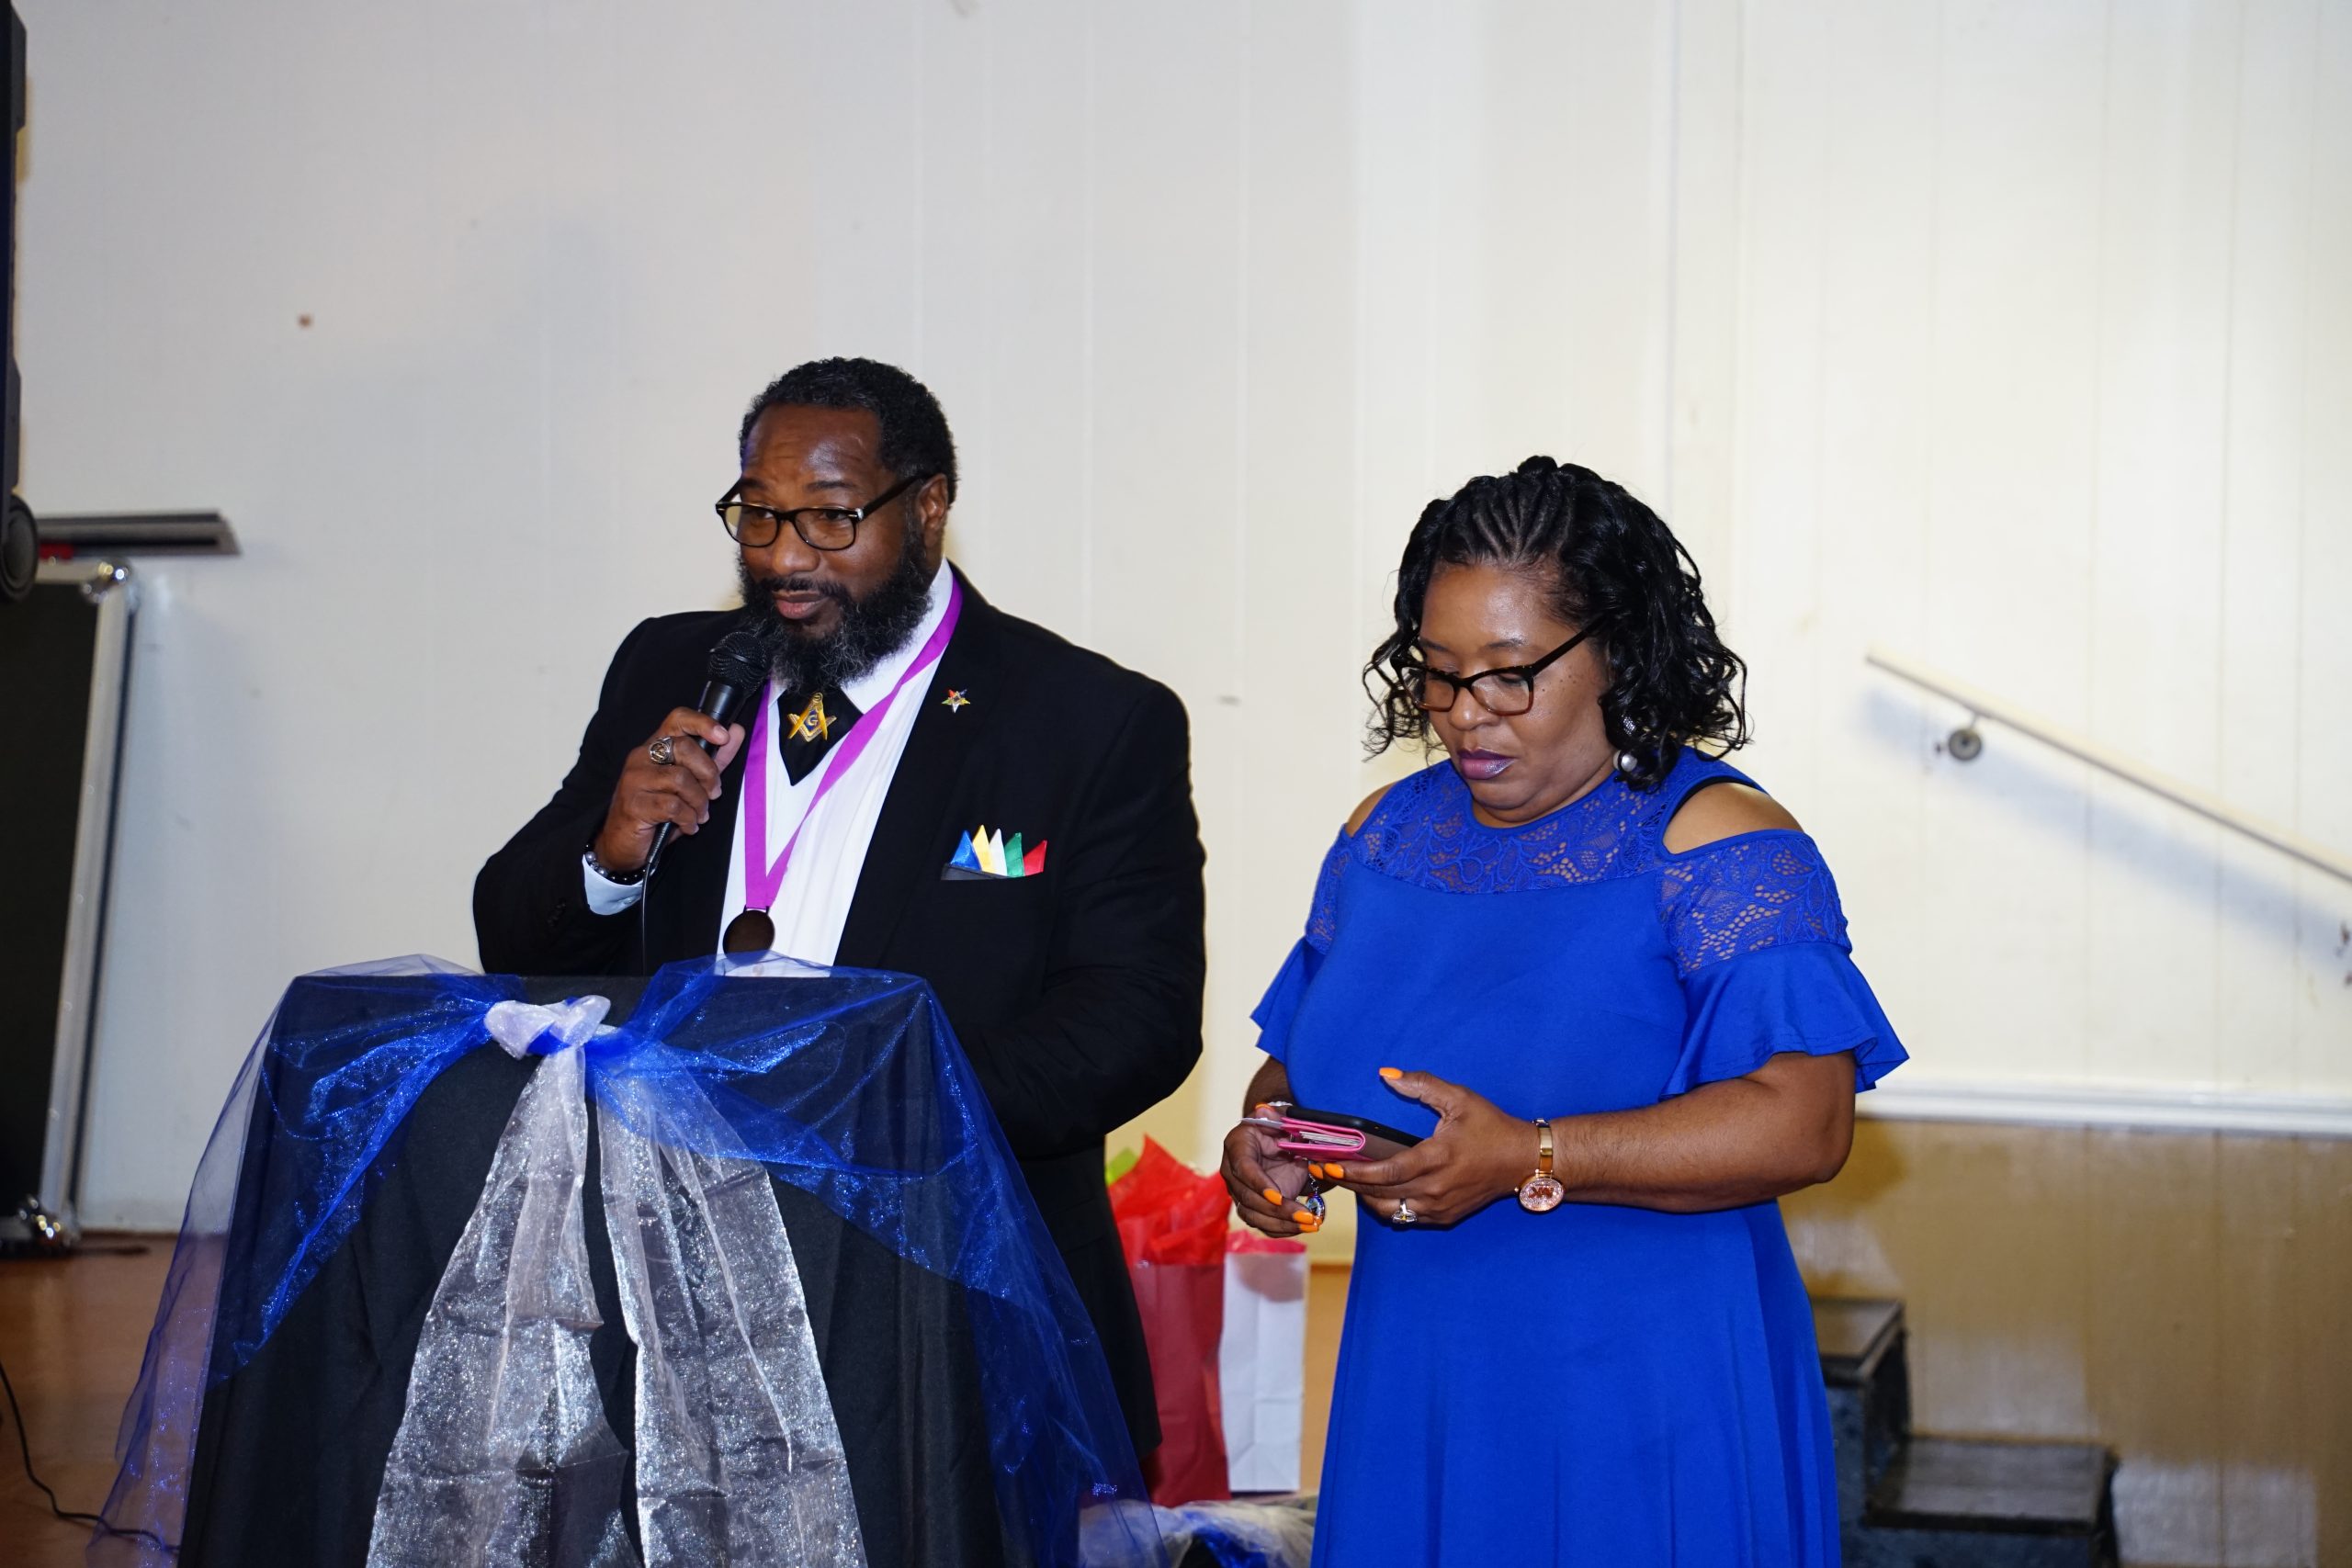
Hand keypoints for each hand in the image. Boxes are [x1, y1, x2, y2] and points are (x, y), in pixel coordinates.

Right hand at [593, 709, 746, 873]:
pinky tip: (687, 826)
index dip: (702, 723)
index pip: (677, 720)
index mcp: (656, 747)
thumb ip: (713, 758)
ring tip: (698, 815)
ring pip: (680, 779)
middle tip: (714, 794)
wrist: (624, 843)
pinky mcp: (633, 804)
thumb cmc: (658, 811)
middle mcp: (641, 757)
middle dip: (708, 773)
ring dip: (699, 802)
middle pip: (684, 748)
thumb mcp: (691, 783)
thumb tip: (736, 731)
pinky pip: (673, 806)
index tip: (723, 736)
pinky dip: (688, 819)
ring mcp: (634, 779)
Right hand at [1221, 1108, 1322, 1236]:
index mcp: (1237, 1145)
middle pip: (1247, 1198)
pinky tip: (1304, 1227)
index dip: (1259, 1184)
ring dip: (1281, 1223)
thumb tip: (1265, 1112)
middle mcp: (1232, 1171)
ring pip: (1253, 1215)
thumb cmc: (1281, 1129)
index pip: (1243, 1168)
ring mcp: (1239, 1191)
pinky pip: (1262, 1224)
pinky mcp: (1251, 1207)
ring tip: (1310, 1223)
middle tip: (1305, 1216)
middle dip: (1277, 1210)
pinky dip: (1282, 1229)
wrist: (1281, 1143)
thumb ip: (1277, 1118)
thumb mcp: (1283, 1121)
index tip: (1279, 1196)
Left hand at [1332, 1068, 1536, 1227]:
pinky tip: (1375, 1191)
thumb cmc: (1492, 1127)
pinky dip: (1386, 1205)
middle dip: (1349, 1183)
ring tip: (1347, 1179)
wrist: (1524, 1160)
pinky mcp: (1444, 1216)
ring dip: (1365, 1197)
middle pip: (1380, 1193)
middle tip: (1324, 1169)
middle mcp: (1435, 1188)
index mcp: (1437, 1159)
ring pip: (1390, 1210)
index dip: (1355, 1171)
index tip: (1330, 1164)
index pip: (1386, 1172)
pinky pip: (1406, 1217)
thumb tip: (1386, 1075)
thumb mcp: (1460, 1099)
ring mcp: (1440, 1207)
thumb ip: (1422, 1085)